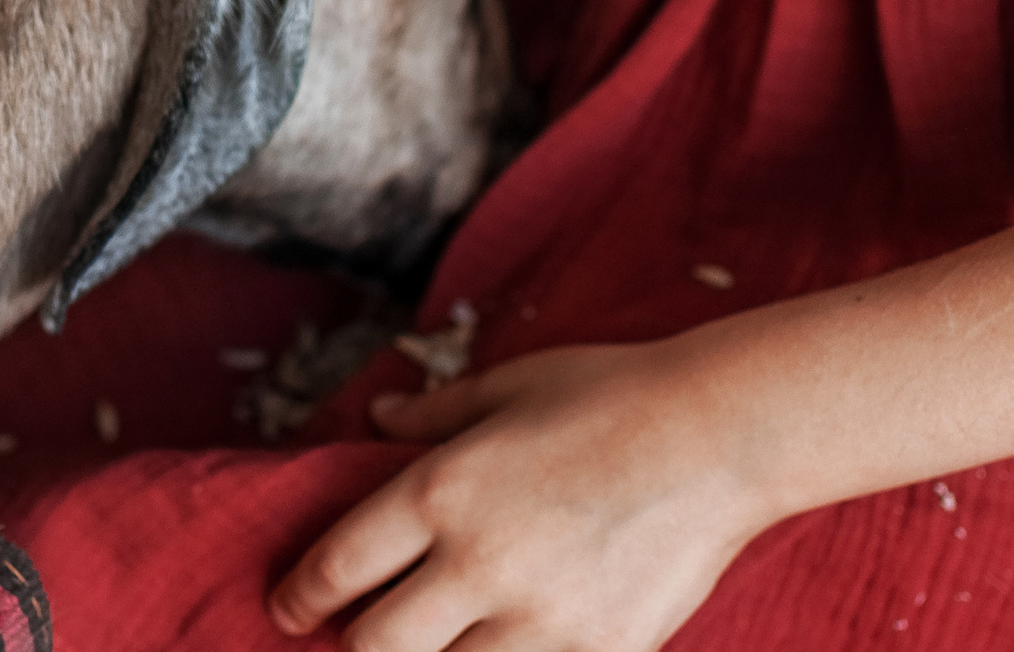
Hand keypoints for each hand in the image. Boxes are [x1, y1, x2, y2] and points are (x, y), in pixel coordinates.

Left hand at [269, 341, 771, 651]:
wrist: (723, 434)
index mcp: (442, 489)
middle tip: (363, 631)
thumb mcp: (510, 387)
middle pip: (375, 646)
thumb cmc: (612, 393)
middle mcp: (478, 563)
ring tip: (441, 635)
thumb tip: (378, 417)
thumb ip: (435, 412)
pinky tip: (505, 642)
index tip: (290, 608)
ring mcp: (539, 620)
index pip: (338, 568)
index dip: (300, 597)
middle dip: (358, 643)